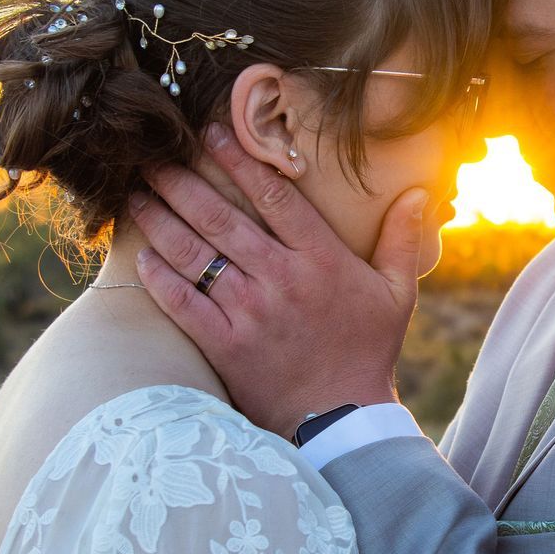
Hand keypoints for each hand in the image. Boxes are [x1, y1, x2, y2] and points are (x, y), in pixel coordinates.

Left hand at [127, 123, 429, 438]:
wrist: (342, 421)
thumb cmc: (368, 353)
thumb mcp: (396, 294)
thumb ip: (402, 241)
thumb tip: (417, 194)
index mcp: (321, 259)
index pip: (273, 196)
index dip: (239, 159)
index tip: (211, 131)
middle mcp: (281, 279)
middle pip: (221, 218)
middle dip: (182, 182)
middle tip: (153, 157)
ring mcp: (250, 312)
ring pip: (195, 255)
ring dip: (161, 220)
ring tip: (137, 195)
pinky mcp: (225, 345)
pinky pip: (183, 303)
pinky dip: (160, 277)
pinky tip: (142, 255)